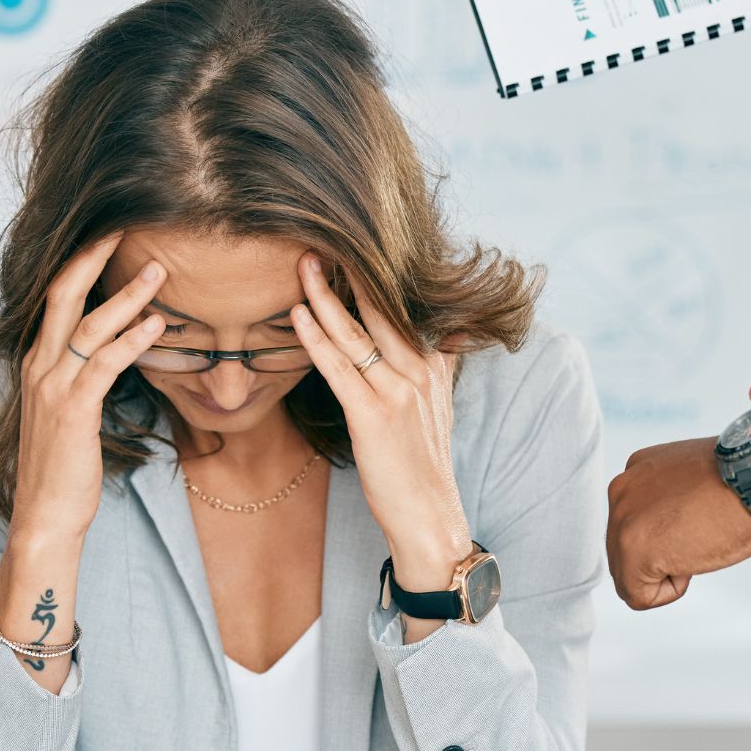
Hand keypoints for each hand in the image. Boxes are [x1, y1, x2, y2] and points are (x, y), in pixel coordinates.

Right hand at [0, 234, 165, 693]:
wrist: (44, 518)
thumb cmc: (64, 468)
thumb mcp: (70, 413)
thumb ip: (84, 377)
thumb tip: (115, 352)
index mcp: (37, 362)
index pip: (55, 298)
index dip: (81, 263)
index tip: (111, 235)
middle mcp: (39, 366)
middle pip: (62, 293)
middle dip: (93, 256)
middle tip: (126, 226)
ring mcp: (53, 387)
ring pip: (88, 324)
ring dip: (127, 294)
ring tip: (161, 270)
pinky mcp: (73, 410)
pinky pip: (104, 364)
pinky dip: (132, 339)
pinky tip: (158, 325)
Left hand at [290, 254, 469, 640]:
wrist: (429, 517)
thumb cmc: (424, 464)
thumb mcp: (440, 405)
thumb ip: (443, 361)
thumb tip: (453, 328)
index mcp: (431, 364)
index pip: (400, 306)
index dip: (373, 274)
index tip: (347, 241)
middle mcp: (418, 370)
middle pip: (380, 308)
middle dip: (348, 271)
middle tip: (318, 233)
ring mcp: (398, 392)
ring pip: (357, 333)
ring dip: (325, 295)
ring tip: (301, 261)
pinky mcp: (374, 416)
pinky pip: (340, 367)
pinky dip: (317, 338)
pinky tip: (298, 315)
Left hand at [605, 438, 750, 610]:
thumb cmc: (742, 481)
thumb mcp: (693, 481)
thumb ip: (669, 501)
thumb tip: (670, 532)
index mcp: (637, 474)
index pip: (633, 524)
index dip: (669, 537)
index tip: (697, 523)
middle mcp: (622, 493)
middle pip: (624, 550)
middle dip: (661, 556)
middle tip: (699, 537)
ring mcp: (623, 522)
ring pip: (628, 575)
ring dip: (664, 573)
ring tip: (696, 546)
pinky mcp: (633, 552)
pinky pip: (638, 595)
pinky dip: (668, 592)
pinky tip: (690, 564)